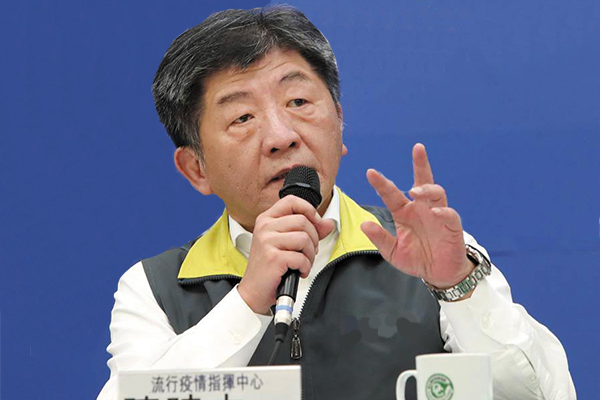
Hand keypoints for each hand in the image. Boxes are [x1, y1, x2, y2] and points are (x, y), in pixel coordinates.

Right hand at [238, 196, 334, 313]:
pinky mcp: (273, 257)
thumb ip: (309, 230)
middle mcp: (265, 226)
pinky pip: (301, 257)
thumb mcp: (288, 243)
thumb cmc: (271, 266)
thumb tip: (329, 223)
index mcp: (267, 219)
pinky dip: (305, 267)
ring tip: (302, 263)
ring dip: (310, 255)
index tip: (315, 223)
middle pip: (303, 221)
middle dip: (313, 239)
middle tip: (308, 252)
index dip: (309, 210)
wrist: (254, 291)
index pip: (291, 201)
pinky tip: (298, 271)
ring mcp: (267, 241)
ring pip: (304, 238)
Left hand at [360, 143, 473, 288]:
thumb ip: (380, 238)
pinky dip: (442, 211)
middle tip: (417, 148)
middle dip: (420, 164)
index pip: (392, 194)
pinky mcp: (451, 226)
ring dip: (427, 189)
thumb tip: (363, 224)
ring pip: (436, 193)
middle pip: (422, 181)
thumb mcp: (392, 252)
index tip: (370, 172)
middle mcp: (421, 208)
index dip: (382, 183)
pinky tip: (435, 212)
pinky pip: (449, 214)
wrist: (439, 273)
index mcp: (404, 212)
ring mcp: (437, 215)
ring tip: (416, 191)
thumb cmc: (417, 258)